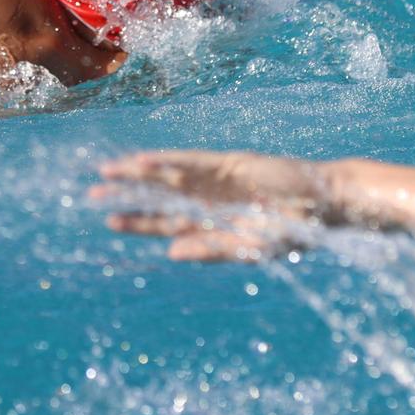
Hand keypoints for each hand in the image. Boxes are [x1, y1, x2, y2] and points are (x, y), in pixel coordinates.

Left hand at [90, 150, 340, 264]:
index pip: (165, 223)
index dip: (138, 221)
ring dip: (137, 175)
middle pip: (158, 198)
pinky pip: (189, 161)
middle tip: (91, 194)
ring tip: (106, 172)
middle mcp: (207, 201)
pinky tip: (142, 161)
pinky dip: (165, 161)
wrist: (323, 204)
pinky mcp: (226, 162)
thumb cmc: (292, 233)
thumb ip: (212, 251)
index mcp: (211, 225)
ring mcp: (215, 179)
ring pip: (167, 176)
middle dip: (128, 196)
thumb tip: (172, 253)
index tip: (110, 219)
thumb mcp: (251, 249)